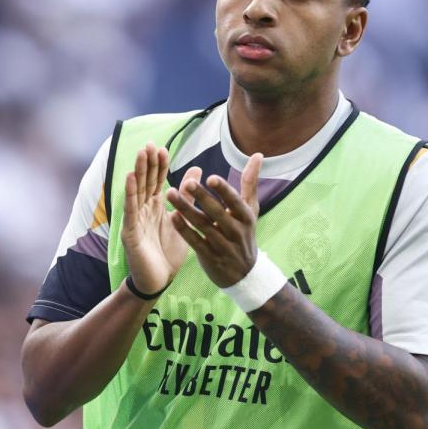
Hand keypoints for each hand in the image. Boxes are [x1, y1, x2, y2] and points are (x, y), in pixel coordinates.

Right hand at [121, 143, 188, 295]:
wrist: (158, 280)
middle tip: (149, 144)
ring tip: (141, 154)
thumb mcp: (182, 220)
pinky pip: (130, 209)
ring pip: (136, 192)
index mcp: (155, 207)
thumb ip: (187, 196)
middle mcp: (143, 210)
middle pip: (145, 182)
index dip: (159, 165)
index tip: (162, 148)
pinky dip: (130, 193)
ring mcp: (135, 220)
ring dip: (138, 172)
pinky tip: (130, 177)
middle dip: (147, 163)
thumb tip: (196, 171)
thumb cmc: (167, 252)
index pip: (157, 181)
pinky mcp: (130, 232)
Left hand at [166, 153, 263, 287]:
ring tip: (170, 193)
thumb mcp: (250, 209)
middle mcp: (235, 231)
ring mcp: (222, 245)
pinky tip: (172, 216)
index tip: (211, 178)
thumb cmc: (245, 234)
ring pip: (202, 225)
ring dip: (185, 209)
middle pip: (216, 212)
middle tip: (186, 182)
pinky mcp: (209, 257)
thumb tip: (257, 154)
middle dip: (201, 197)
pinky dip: (183, 229)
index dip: (223, 191)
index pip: (235, 202)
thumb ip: (250, 182)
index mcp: (245, 217)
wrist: (245, 274)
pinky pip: (194, 241)